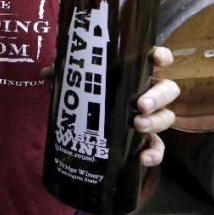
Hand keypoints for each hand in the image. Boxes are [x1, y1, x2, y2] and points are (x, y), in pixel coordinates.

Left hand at [41, 46, 179, 167]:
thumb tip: (45, 73)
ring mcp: (150, 118)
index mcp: (135, 74)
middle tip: (140, 105)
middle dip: (158, 96)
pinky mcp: (147, 141)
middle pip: (167, 90)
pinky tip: (142, 158)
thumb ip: (63, 76)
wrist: (87, 130)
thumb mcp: (75, 84)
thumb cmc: (88, 96)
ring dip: (156, 121)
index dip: (161, 56)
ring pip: (166, 117)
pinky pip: (158, 147)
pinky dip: (154, 153)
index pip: (156, 60)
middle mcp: (148, 94)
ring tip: (138, 125)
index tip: (156, 59)